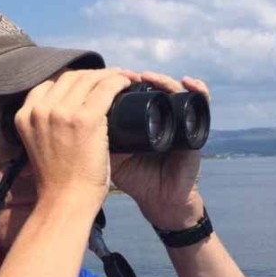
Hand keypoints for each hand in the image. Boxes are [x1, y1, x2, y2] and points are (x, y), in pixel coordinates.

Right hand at [15, 67, 139, 211]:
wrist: (64, 202)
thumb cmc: (58, 182)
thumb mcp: (39, 148)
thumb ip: (44, 129)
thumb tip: (62, 117)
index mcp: (24, 116)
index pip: (50, 84)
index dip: (73, 81)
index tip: (89, 85)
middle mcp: (40, 110)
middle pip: (70, 77)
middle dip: (93, 75)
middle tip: (111, 79)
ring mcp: (61, 113)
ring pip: (89, 79)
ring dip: (110, 74)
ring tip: (124, 78)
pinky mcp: (85, 119)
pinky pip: (107, 88)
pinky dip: (120, 81)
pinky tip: (128, 82)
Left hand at [109, 72, 210, 229]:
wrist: (160, 202)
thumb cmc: (136, 180)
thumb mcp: (110, 158)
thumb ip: (95, 141)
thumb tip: (74, 121)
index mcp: (142, 120)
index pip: (134, 92)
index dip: (122, 82)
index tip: (106, 78)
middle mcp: (162, 117)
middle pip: (153, 87)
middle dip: (138, 78)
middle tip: (124, 75)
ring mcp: (180, 122)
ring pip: (174, 91)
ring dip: (162, 80)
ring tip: (147, 77)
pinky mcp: (196, 131)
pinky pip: (201, 105)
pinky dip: (198, 91)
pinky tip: (189, 83)